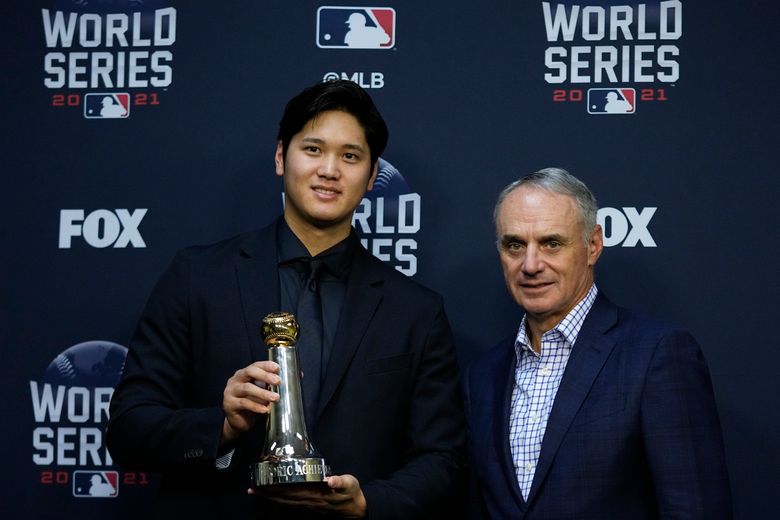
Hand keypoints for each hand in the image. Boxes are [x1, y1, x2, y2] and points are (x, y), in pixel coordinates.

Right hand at [221, 361, 279, 445]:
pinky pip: (244, 403)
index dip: (266, 365)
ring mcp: (231, 392)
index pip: (255, 365)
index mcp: (245, 373)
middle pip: (249, 372)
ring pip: (247, 389)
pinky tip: (265, 410)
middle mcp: (236, 379)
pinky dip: (256, 406)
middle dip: (264, 375)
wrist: (239, 422)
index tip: (278, 368)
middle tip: (278, 381)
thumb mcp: (264, 391)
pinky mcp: (229, 404)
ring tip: (276, 398)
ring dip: (263, 393)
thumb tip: (300, 375)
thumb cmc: (253, 403)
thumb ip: (275, 384)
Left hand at [252, 474, 366, 517]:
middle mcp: (308, 501)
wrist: (355, 508)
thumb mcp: (349, 484)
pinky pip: (289, 503)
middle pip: (283, 498)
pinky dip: (278, 500)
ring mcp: (307, 504)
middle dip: (267, 493)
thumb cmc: (352, 493)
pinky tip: (271, 496)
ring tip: (255, 492)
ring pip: (284, 502)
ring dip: (269, 498)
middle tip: (251, 488)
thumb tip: (330, 479)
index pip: (291, 491)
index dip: (277, 488)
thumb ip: (339, 482)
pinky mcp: (308, 504)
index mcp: (315, 494)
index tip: (264, 484)